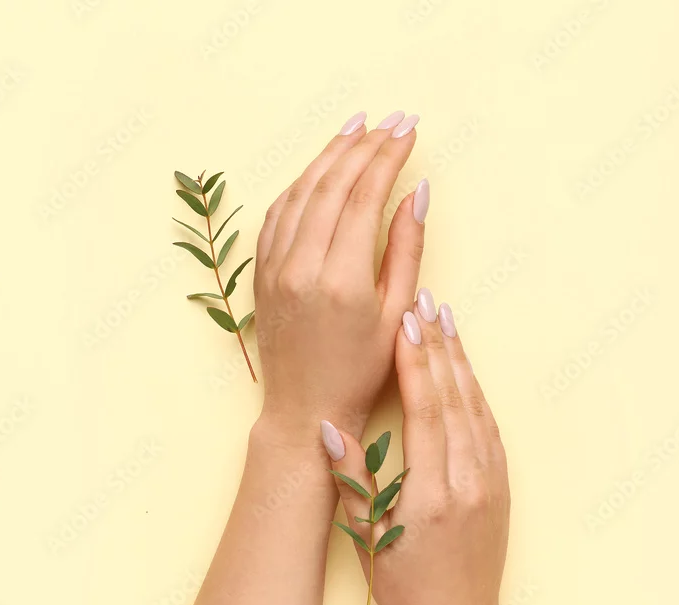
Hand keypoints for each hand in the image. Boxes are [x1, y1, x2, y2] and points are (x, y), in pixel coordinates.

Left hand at [253, 111, 428, 436]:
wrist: (306, 409)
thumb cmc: (360, 371)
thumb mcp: (396, 314)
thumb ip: (406, 249)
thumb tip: (417, 192)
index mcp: (341, 280)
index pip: (364, 197)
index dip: (388, 157)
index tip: (408, 130)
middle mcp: (301, 267)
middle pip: (331, 186)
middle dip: (363, 146)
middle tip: (389, 121)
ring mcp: (274, 268)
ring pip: (300, 192)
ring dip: (329, 156)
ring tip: (356, 128)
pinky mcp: (261, 273)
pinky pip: (277, 213)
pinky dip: (300, 184)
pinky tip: (319, 170)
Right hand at [322, 294, 508, 604]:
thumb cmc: (406, 589)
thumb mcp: (366, 539)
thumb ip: (351, 481)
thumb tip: (326, 428)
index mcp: (431, 495)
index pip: (425, 411)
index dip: (414, 362)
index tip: (403, 321)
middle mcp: (468, 481)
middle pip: (454, 397)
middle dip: (437, 344)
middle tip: (423, 299)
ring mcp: (491, 481)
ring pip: (476, 404)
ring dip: (459, 358)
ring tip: (444, 317)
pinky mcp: (502, 484)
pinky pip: (489, 424)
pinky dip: (475, 389)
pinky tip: (464, 366)